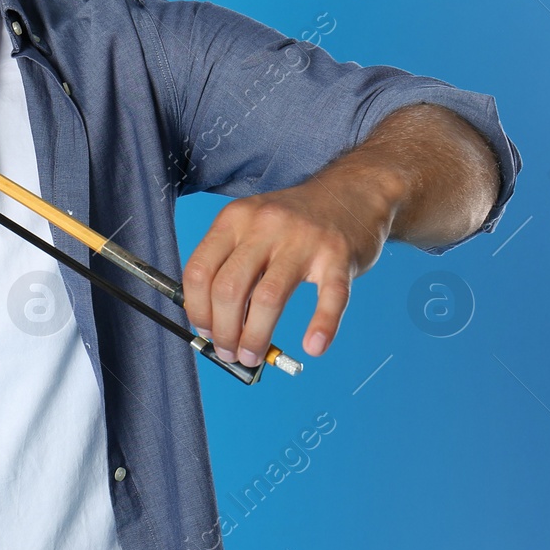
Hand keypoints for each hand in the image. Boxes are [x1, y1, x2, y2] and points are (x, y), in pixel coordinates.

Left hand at [181, 173, 397, 364]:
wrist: (352, 193)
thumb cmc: (294, 222)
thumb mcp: (252, 226)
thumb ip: (230, 264)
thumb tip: (212, 323)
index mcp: (235, 219)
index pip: (200, 271)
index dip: (197, 310)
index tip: (205, 331)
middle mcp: (265, 225)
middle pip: (229, 288)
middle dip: (224, 331)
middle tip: (229, 353)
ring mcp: (304, 239)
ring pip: (269, 298)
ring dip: (256, 337)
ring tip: (253, 357)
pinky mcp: (339, 255)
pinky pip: (330, 298)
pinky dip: (322, 327)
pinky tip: (313, 347)